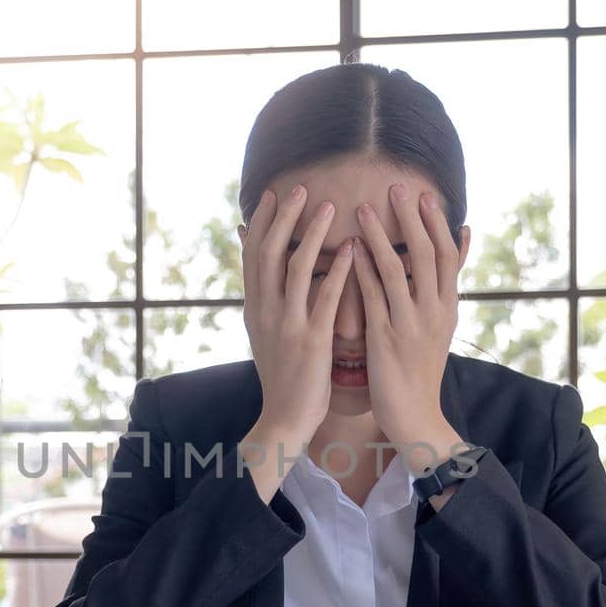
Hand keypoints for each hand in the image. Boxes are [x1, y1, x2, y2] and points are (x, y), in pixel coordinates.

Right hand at [239, 185, 355, 491]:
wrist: (284, 418)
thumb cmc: (282, 376)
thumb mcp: (266, 335)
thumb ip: (266, 302)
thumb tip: (265, 276)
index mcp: (254, 308)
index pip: (253, 256)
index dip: (262, 223)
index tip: (273, 194)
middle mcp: (266, 311)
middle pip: (269, 252)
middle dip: (283, 217)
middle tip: (299, 187)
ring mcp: (287, 325)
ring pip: (295, 267)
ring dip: (311, 233)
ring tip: (329, 205)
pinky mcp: (312, 340)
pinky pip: (326, 298)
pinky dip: (338, 270)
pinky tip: (352, 249)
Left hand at [350, 184, 467, 473]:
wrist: (415, 416)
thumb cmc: (420, 368)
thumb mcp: (440, 324)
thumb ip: (443, 283)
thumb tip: (462, 239)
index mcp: (448, 307)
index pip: (448, 255)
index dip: (436, 224)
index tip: (424, 195)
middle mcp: (435, 312)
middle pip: (428, 254)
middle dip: (412, 219)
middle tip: (397, 188)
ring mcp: (411, 325)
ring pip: (397, 270)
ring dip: (380, 236)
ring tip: (364, 208)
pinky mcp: (386, 339)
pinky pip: (374, 298)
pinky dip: (362, 270)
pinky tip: (349, 251)